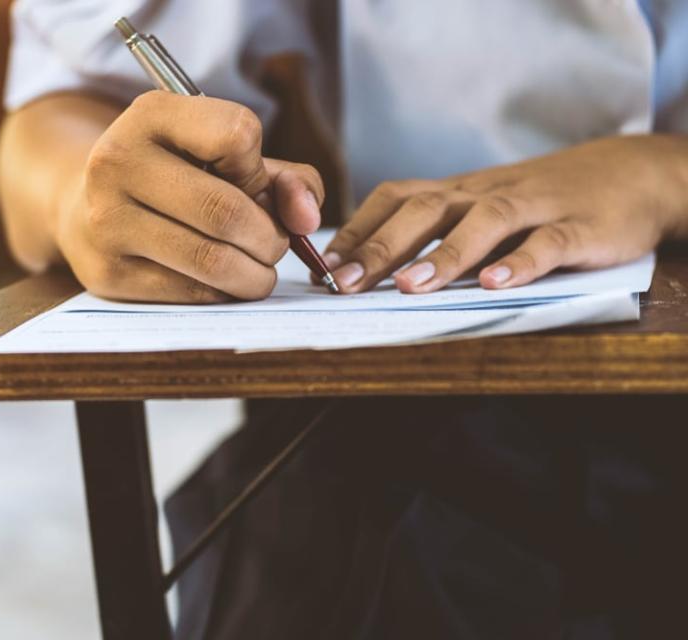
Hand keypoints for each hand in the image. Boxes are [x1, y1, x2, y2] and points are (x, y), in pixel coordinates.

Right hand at [59, 91, 323, 302]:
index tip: (253, 186)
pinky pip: (190, 294)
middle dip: (271, 239)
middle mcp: (118, 161)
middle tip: (275, 246)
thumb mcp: (226, 157)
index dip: (262, 171)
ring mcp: (106, 220)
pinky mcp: (107, 273)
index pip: (237, 135)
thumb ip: (286, 178)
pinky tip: (222, 283)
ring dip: (256, 275)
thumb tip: (307, 219)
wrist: (85, 207)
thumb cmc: (176, 179)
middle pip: (226, 211)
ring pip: (211, 261)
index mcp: (151, 114)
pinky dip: (224, 294)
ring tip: (259, 271)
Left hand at [323, 135, 687, 293]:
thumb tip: (367, 269)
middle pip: (427, 209)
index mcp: (457, 192)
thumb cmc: (535, 202)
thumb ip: (435, 233)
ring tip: (408, 286)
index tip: (321, 266)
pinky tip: (495, 285)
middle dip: (380, 246)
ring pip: (484, 222)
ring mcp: (534, 207)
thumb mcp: (479, 209)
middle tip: (344, 284)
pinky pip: (547, 243)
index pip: (396, 198)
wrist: (628, 174)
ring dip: (444, 255)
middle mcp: (486, 194)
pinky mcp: (578, 227)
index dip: (357, 230)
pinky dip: (520, 263)